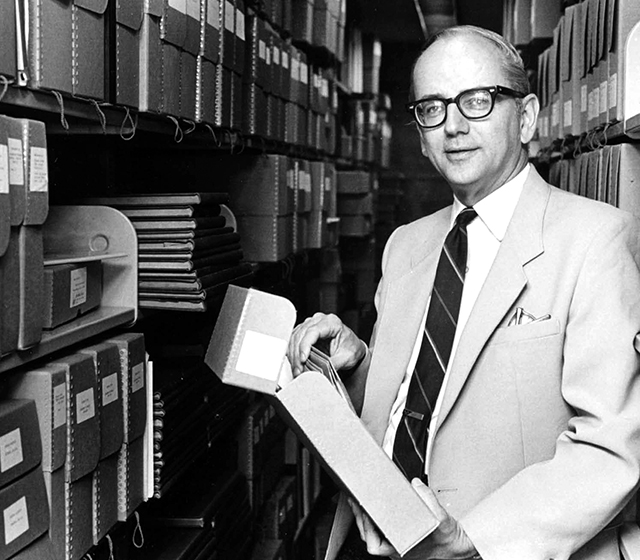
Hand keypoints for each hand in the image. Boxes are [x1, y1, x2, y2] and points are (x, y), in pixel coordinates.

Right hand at [287, 312, 365, 376]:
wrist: (353, 347)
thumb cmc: (351, 348)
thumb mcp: (346, 358)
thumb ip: (333, 364)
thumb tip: (319, 371)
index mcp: (332, 322)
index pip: (313, 331)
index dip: (305, 345)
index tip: (303, 359)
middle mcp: (320, 320)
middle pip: (301, 334)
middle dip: (297, 354)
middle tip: (299, 370)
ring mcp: (311, 324)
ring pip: (295, 337)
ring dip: (293, 355)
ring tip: (297, 369)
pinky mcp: (305, 332)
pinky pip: (294, 340)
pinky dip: (293, 353)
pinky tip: (295, 363)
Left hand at [348, 479, 478, 559]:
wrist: (457, 545)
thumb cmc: (448, 538)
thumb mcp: (440, 517)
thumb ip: (428, 499)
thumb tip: (416, 485)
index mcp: (403, 549)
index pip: (375, 544)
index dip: (366, 528)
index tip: (362, 513)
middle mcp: (398, 550)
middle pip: (371, 539)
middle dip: (361, 521)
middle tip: (356, 504)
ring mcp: (399, 547)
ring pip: (375, 537)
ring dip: (366, 522)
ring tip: (360, 505)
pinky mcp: (401, 542)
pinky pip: (383, 534)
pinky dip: (376, 524)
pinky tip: (374, 512)